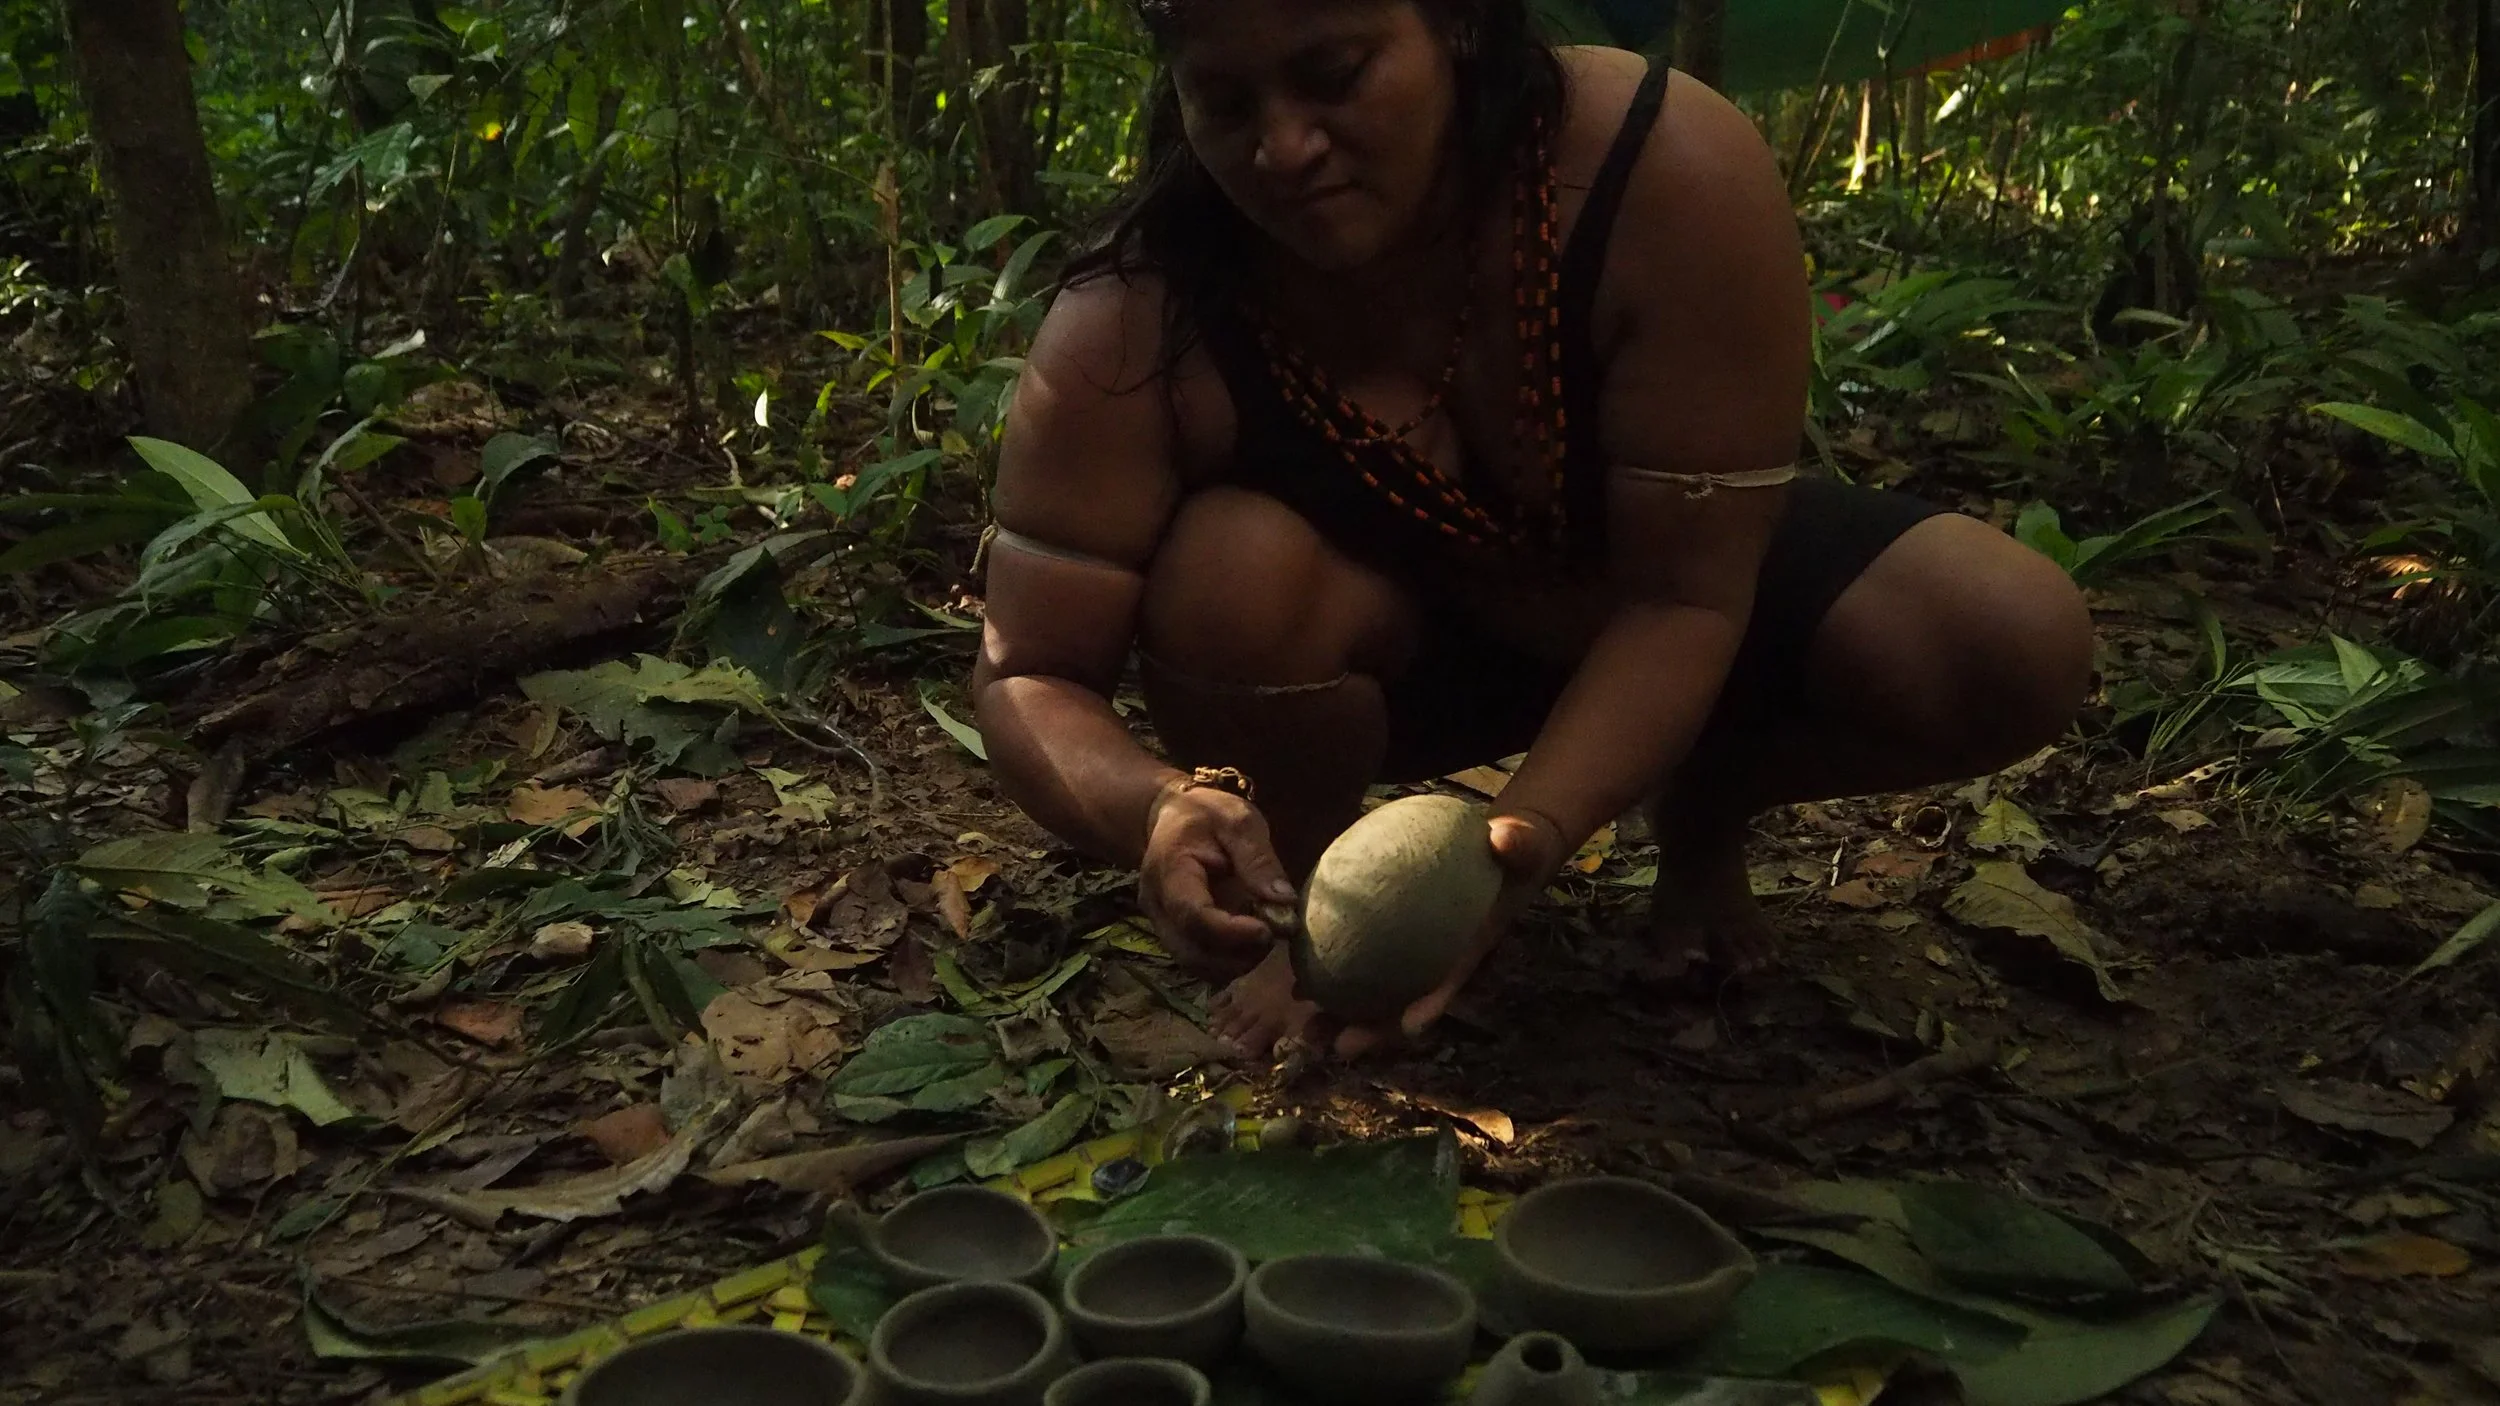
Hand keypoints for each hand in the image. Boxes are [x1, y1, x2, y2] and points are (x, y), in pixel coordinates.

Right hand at [1139, 782, 1296, 980]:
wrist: (1171, 818)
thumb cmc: (1206, 814)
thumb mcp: (1238, 821)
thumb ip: (1259, 859)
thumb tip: (1285, 902)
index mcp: (1170, 872)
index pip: (1193, 915)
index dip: (1232, 932)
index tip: (1269, 931)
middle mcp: (1157, 907)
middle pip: (1191, 953)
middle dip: (1238, 955)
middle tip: (1272, 934)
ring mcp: (1161, 925)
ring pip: (1195, 965)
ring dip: (1234, 963)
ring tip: (1263, 935)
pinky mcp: (1174, 935)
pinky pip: (1199, 962)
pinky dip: (1227, 961)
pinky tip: (1249, 940)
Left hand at [1319, 809, 1570, 1060]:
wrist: (1499, 848)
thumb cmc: (1515, 851)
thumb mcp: (1524, 844)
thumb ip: (1520, 843)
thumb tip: (1504, 837)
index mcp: (1469, 946)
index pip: (1450, 980)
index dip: (1431, 1005)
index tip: (1409, 1028)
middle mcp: (1438, 959)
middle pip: (1404, 1003)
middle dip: (1374, 1031)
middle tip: (1337, 1047)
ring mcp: (1413, 951)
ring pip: (1374, 992)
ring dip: (1341, 1015)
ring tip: (1305, 1032)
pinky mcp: (1391, 934)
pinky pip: (1358, 957)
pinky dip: (1330, 971)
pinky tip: (1296, 979)